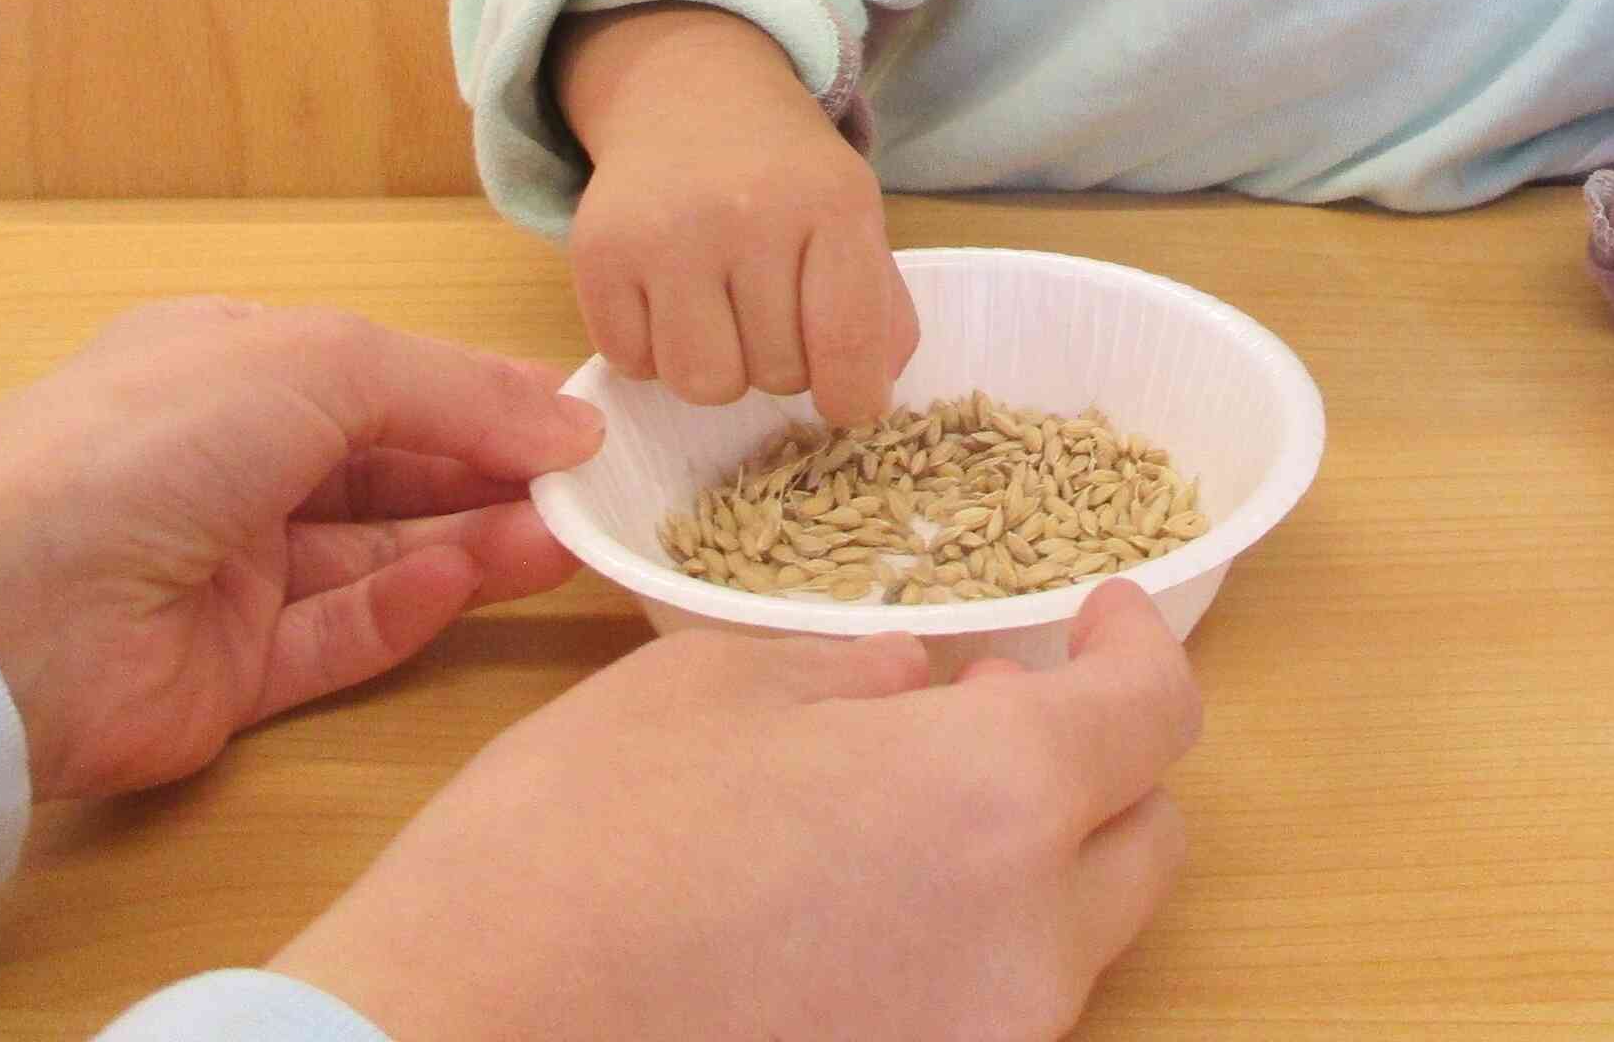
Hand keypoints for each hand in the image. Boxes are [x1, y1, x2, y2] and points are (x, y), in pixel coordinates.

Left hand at [0, 298, 603, 799]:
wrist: (1, 617)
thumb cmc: (149, 443)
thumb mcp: (319, 363)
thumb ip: (451, 390)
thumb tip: (567, 420)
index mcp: (223, 366)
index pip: (376, 376)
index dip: (477, 391)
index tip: (577, 412)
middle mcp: (223, 462)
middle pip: (388, 468)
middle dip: (491, 470)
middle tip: (597, 485)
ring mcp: (223, 571)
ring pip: (376, 553)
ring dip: (473, 542)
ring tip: (568, 538)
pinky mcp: (227, 673)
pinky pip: (337, 636)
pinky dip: (405, 612)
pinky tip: (468, 582)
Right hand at [274, 579, 1201, 1041]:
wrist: (458, 1041)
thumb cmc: (575, 847)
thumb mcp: (711, 687)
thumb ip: (855, 672)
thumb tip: (921, 682)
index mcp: (997, 796)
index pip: (1154, 714)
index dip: (1140, 647)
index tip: (1104, 614)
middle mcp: (1028, 938)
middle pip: (1144, 841)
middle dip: (1099, 763)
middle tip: (996, 706)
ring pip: (1071, 938)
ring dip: (1029, 860)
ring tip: (904, 806)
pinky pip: (990, 1012)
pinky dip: (965, 946)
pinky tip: (858, 904)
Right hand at [558, 3, 921, 423]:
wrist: (689, 91)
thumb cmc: (784, 172)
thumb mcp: (854, 213)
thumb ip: (879, 306)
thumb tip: (868, 394)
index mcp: (832, 201)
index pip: (849, 341)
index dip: (854, 397)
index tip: (848, 402)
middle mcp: (747, 211)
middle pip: (777, 375)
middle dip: (782, 362)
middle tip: (771, 308)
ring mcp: (665, 233)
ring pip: (702, 384)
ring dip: (717, 367)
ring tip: (721, 313)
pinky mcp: (597, 253)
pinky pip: (633, 365)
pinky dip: (653, 351)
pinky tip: (667, 299)